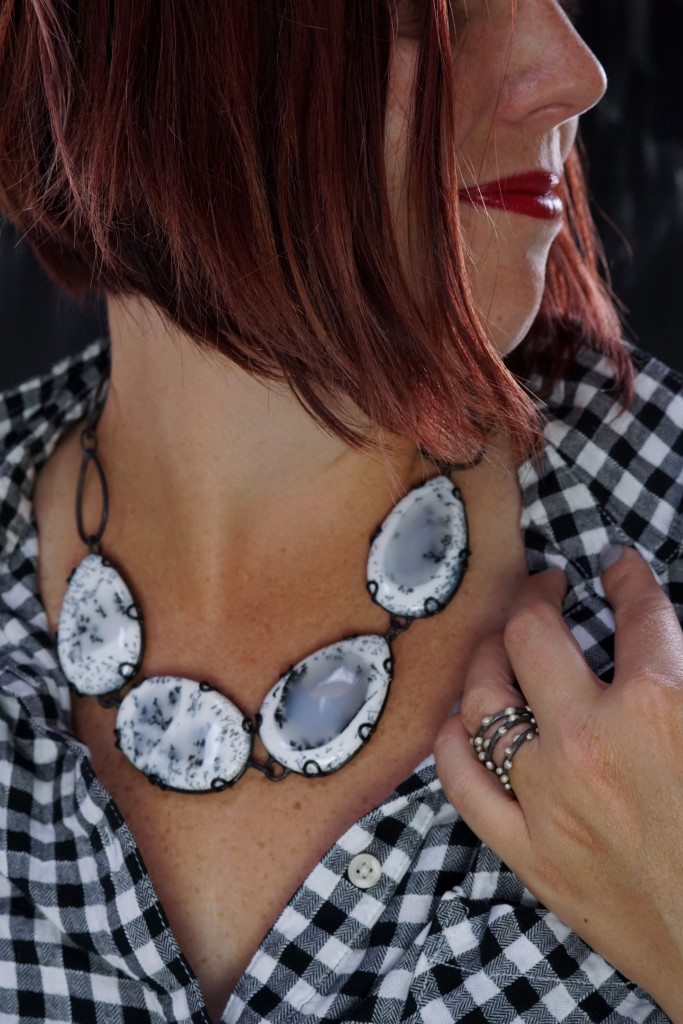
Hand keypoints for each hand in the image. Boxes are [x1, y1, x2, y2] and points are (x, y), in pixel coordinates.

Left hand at [435, 547, 682, 1020]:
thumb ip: (681, 680)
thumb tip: (652, 644)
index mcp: (660, 707)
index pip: (638, 614)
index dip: (629, 579)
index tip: (619, 568)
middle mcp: (591, 742)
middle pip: (532, 636)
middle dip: (537, 596)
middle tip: (546, 589)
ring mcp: (548, 797)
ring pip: (484, 697)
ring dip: (488, 657)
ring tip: (502, 645)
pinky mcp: (527, 851)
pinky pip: (461, 779)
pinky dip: (455, 740)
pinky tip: (463, 721)